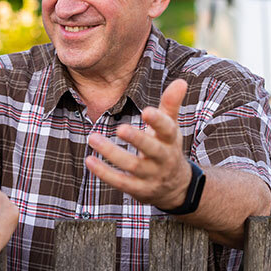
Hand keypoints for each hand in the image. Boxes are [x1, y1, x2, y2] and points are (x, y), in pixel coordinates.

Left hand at [85, 79, 192, 208]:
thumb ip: (171, 105)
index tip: (146, 111)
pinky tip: (89, 160)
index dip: (159, 121)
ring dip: (111, 153)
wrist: (176, 188)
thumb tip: (181, 81)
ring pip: (132, 166)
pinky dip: (104, 173)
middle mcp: (163, 159)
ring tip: (93, 137)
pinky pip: (120, 182)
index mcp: (171, 141)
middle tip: (120, 128)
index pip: (168, 130)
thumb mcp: (170, 128)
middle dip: (138, 139)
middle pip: (152, 150)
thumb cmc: (167, 149)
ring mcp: (151, 177)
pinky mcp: (138, 190)